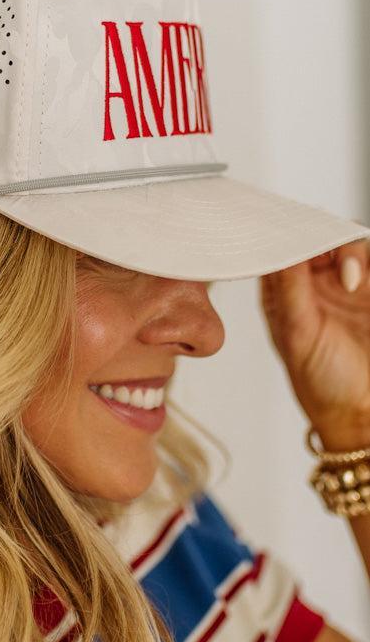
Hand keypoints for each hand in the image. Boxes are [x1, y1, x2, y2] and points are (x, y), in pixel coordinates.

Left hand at [259, 235, 369, 449]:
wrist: (362, 413)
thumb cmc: (321, 383)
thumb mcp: (297, 334)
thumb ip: (290, 289)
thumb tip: (282, 249)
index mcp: (283, 292)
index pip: (280, 248)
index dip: (282, 234)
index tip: (288, 228)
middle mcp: (314, 283)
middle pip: (316, 237)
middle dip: (320, 235)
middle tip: (325, 248)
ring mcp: (348, 284)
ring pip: (348, 243)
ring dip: (349, 251)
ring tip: (350, 279)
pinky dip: (365, 259)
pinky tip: (358, 280)